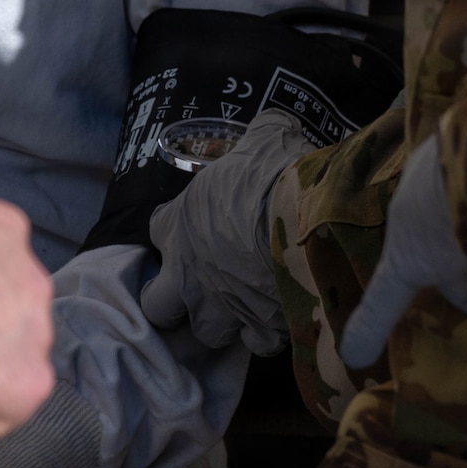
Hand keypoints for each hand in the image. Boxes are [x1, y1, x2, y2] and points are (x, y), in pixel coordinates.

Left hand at [141, 108, 311, 351]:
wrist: (308, 221)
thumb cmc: (275, 174)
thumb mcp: (265, 137)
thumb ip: (260, 134)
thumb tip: (274, 125)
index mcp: (179, 224)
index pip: (158, 230)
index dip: (174, 229)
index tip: (192, 225)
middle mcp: (189, 274)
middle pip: (159, 304)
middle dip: (174, 300)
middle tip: (199, 287)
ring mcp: (222, 307)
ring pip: (206, 331)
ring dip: (221, 321)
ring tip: (242, 307)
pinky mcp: (259, 329)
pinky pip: (256, 342)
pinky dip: (267, 333)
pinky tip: (281, 317)